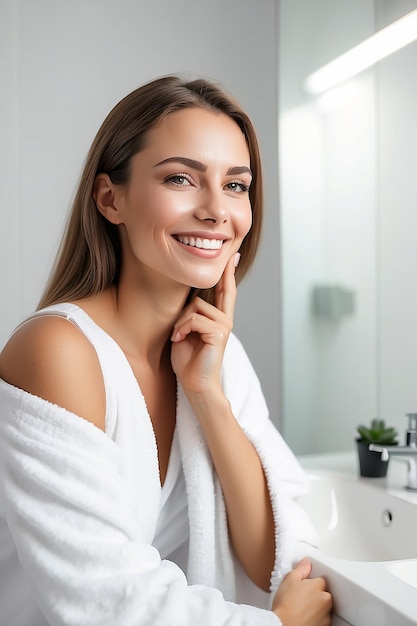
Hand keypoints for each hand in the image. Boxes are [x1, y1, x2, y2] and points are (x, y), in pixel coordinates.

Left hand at [170, 253, 238, 394]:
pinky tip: (179, 339)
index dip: (228, 274)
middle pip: (221, 289)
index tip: (232, 258)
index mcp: (218, 319)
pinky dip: (182, 328)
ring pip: (196, 306)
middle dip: (223, 274)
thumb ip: (191, 315)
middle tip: (228, 260)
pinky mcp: (219, 332)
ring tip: (179, 336)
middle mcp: (225, 320)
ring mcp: (224, 325)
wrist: (195, 385)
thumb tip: (190, 301)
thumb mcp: (186, 331)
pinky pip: (194, 318)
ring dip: (181, 321)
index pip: (225, 292)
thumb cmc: (188, 361)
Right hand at [272, 559, 331, 625]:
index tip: (302, 586)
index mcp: (319, 586)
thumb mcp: (289, 579)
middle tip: (301, 597)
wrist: (284, 625)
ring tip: (302, 608)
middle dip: (315, 594)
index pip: (320, 579)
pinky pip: (322, 619)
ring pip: (324, 607)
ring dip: (316, 606)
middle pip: (323, 593)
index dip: (310, 582)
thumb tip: (306, 563)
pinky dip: (316, 618)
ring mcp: (326, 615)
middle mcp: (326, 600)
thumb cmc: (286, 606)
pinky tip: (305, 616)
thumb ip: (301, 569)